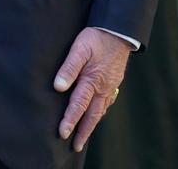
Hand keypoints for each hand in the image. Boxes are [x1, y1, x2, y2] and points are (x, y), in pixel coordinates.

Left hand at [54, 27, 131, 151]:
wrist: (119, 30)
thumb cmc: (97, 38)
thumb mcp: (79, 48)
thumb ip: (68, 68)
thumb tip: (59, 87)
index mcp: (92, 80)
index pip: (78, 105)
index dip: (70, 120)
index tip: (63, 134)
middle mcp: (103, 87)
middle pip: (92, 114)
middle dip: (83, 131)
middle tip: (76, 146)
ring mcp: (110, 86)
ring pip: (100, 110)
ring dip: (91, 124)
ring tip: (84, 135)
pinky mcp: (114, 82)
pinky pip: (107, 102)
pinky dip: (100, 112)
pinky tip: (97, 114)